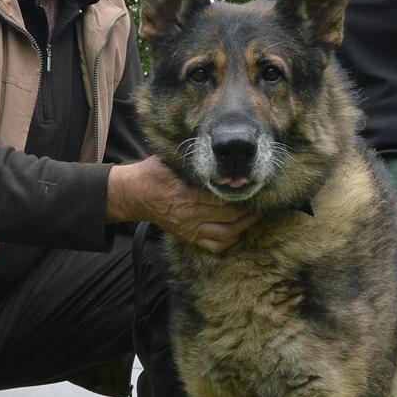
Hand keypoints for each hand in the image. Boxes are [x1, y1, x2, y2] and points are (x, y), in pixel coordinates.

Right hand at [106, 157, 256, 253]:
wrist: (133, 194)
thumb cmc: (153, 173)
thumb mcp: (170, 160)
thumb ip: (192, 160)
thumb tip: (217, 151)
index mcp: (186, 194)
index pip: (222, 197)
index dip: (242, 193)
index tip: (256, 186)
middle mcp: (190, 214)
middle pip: (230, 216)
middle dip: (249, 210)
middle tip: (263, 200)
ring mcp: (189, 228)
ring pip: (226, 234)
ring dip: (244, 226)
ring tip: (256, 215)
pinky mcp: (188, 236)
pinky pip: (214, 245)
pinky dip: (229, 240)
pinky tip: (238, 230)